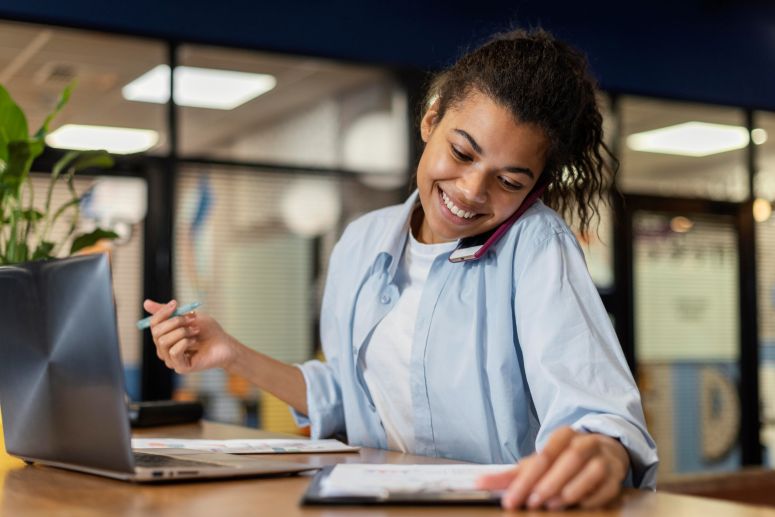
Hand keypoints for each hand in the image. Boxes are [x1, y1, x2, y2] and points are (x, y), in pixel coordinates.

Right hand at [143, 299, 239, 373]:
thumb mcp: (188, 316)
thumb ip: (168, 312)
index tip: (175, 303)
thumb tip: (145, 303)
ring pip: (164, 342)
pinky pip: (174, 352)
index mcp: (165, 338)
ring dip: (182, 332)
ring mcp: (172, 360)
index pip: (154, 325)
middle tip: (191, 320)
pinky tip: (194, 341)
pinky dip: (184, 342)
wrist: (225, 343)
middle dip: (174, 322)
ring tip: (196, 331)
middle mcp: (164, 350)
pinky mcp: (181, 367)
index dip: (162, 313)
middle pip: (156, 333)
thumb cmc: (208, 331)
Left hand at [476, 427, 629, 510]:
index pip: (543, 455)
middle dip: (548, 482)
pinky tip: (578, 504)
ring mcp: (603, 457)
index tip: (510, 498)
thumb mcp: (537, 463)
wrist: (604, 452)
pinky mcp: (616, 475)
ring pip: (589, 469)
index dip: (526, 478)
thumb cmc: (563, 460)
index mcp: (563, 435)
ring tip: (552, 503)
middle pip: (567, 459)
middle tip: (532, 501)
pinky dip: (592, 496)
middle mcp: (584, 443)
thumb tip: (479, 483)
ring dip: (570, 488)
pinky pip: (607, 486)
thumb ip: (511, 474)